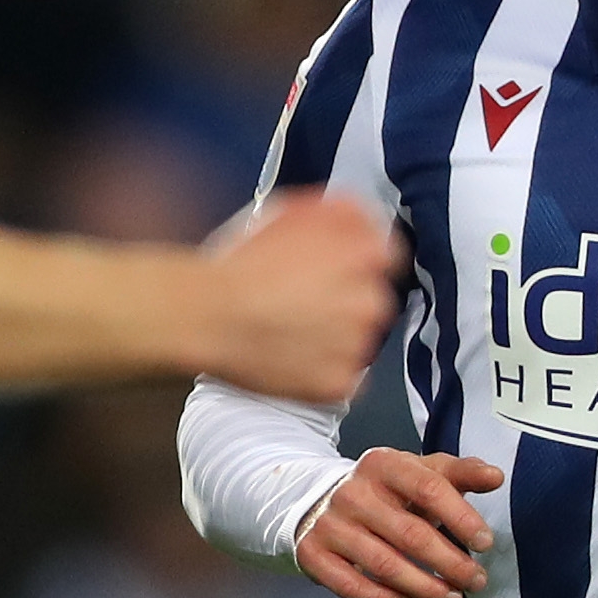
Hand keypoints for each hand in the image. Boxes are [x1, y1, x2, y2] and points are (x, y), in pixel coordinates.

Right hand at [193, 190, 396, 405]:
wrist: (210, 316)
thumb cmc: (241, 263)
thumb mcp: (290, 214)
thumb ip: (337, 214)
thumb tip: (358, 213)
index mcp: (365, 255)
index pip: (387, 256)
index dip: (359, 263)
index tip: (338, 271)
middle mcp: (371, 300)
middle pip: (373, 301)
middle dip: (346, 302)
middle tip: (303, 304)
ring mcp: (357, 346)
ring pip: (358, 342)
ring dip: (335, 338)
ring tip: (290, 332)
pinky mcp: (338, 383)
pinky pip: (341, 379)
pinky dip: (322, 372)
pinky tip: (291, 359)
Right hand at [298, 447, 502, 597]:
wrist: (318, 499)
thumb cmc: (383, 490)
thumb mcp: (419, 472)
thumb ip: (459, 474)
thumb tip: (494, 477)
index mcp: (383, 464)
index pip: (429, 488)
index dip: (461, 518)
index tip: (485, 543)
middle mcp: (353, 493)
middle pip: (411, 534)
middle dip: (451, 564)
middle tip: (476, 581)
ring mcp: (330, 525)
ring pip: (385, 566)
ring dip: (425, 588)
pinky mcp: (314, 555)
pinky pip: (353, 586)